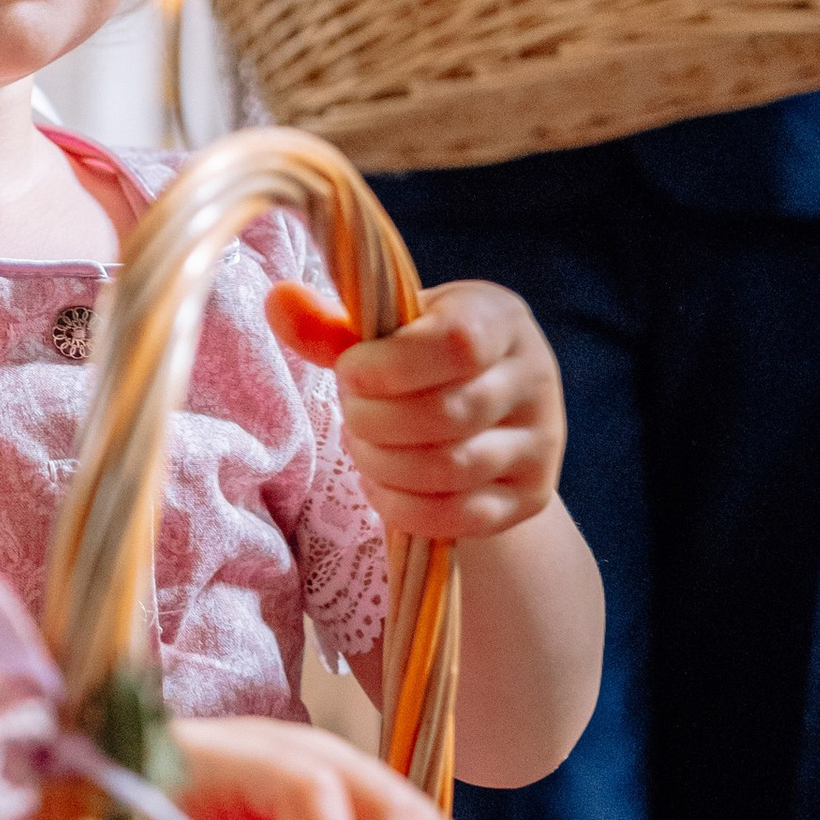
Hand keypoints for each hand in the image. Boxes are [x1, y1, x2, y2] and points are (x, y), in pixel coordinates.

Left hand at [271, 276, 564, 545]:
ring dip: (381, 463)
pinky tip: (381, 482)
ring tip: (363, 444)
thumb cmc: (424, 361)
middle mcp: (535, 377)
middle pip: (445, 415)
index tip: (349, 370)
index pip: (457, 344)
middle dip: (372, 420)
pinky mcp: (529, 498)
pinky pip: (457, 517)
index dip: (388, 366)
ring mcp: (540, 443)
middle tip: (351, 411)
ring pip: (449, 470)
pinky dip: (401, 505)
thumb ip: (336, 328)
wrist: (486, 415)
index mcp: (500, 318)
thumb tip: (279, 302)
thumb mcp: (391, 332)